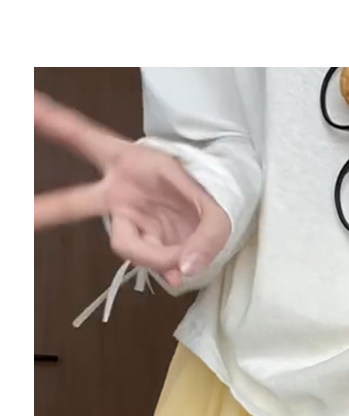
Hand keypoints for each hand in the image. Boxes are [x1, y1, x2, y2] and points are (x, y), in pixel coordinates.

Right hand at [34, 90, 230, 288]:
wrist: (216, 216)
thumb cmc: (209, 196)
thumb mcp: (218, 209)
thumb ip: (206, 237)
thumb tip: (181, 270)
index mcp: (128, 161)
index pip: (83, 137)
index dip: (52, 121)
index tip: (25, 104)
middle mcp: (119, 193)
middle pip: (76, 203)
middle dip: (46, 209)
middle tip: (22, 217)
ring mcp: (127, 222)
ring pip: (129, 247)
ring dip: (159, 256)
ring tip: (185, 255)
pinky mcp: (139, 245)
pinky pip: (148, 264)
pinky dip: (168, 269)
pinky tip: (180, 267)